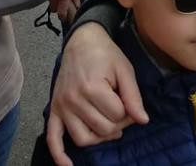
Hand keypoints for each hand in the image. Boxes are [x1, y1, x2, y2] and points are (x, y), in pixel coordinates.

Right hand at [46, 24, 148, 163]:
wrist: (81, 41)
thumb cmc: (105, 54)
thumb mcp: (125, 69)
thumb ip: (133, 96)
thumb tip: (142, 120)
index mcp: (92, 88)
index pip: (117, 115)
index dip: (128, 112)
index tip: (130, 102)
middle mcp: (74, 100)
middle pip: (102, 129)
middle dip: (118, 124)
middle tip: (122, 112)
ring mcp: (62, 106)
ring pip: (83, 138)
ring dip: (99, 138)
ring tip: (108, 126)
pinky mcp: (54, 110)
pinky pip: (53, 138)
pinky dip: (59, 155)